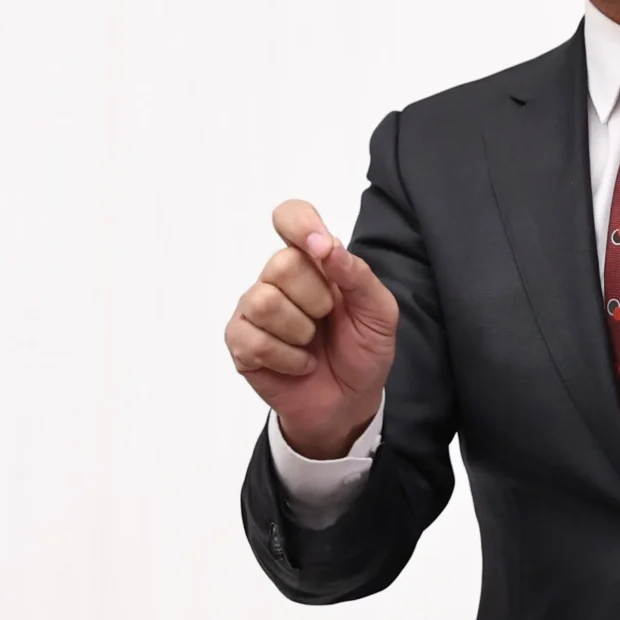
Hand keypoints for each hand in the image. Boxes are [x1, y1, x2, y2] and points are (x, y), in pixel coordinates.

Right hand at [224, 200, 399, 458]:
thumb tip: (325, 245)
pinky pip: (255, 340)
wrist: (350, 402)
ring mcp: (254, 308)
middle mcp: (279, 277)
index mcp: (314, 260)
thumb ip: (357, 274)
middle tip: (327, 320)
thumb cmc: (363, 350)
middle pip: (280, 264)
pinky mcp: (240, 341)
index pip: (291, 216)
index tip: (319, 245)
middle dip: (316, 300)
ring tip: (312, 343)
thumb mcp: (378, 312)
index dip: (299, 222)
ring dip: (301, 331)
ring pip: (264, 301)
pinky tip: (300, 363)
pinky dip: (288, 358)